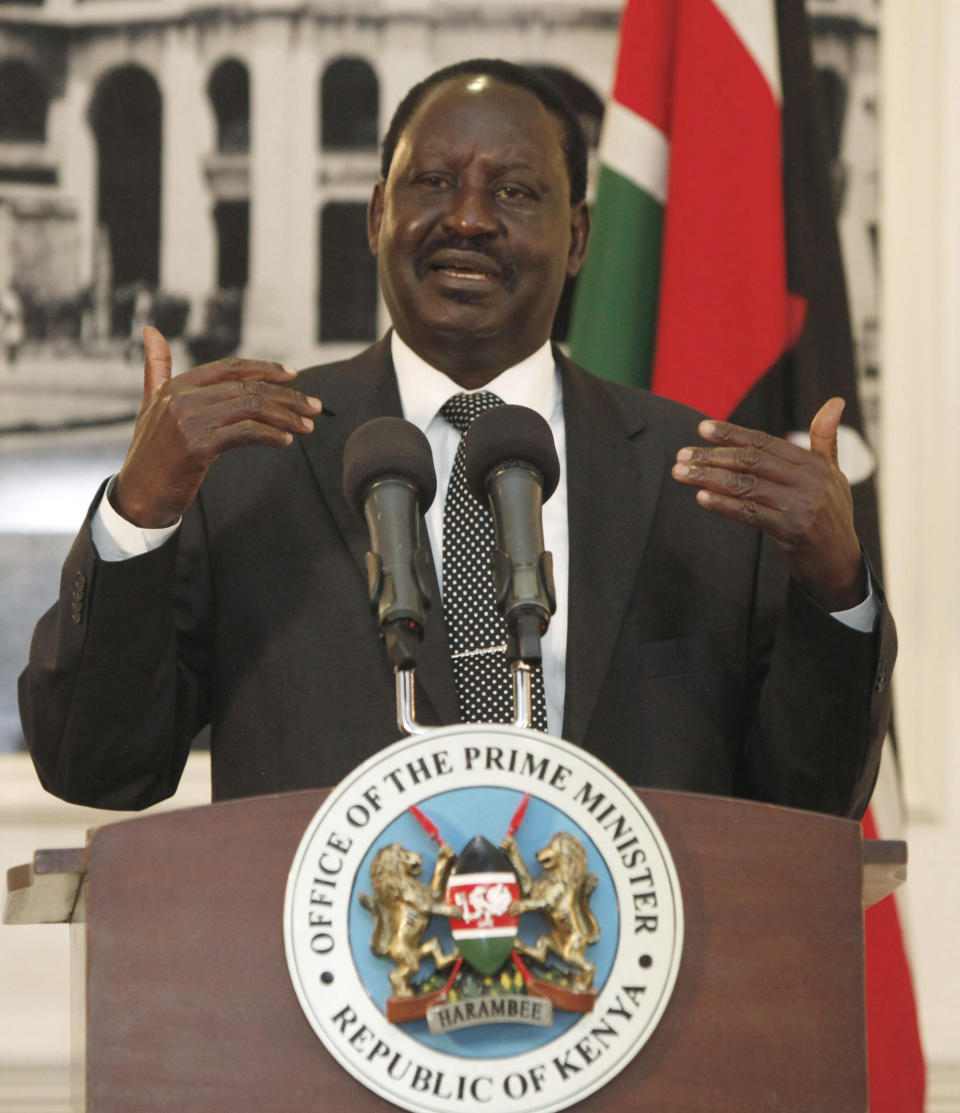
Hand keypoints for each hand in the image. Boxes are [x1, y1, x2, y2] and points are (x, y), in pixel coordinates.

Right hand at [113, 327, 322, 527]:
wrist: (137, 496)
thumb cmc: (151, 453)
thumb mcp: (152, 405)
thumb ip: (156, 368)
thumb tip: (151, 330)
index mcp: (177, 385)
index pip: (231, 367)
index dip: (266, 369)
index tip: (294, 375)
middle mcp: (182, 398)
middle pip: (248, 387)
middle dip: (287, 396)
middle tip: (315, 407)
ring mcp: (189, 421)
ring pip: (251, 407)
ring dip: (286, 416)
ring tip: (307, 426)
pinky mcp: (198, 446)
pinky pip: (245, 432)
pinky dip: (271, 434)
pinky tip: (285, 440)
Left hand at [671, 398, 864, 610]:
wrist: (841, 564)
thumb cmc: (831, 516)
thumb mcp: (833, 475)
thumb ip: (826, 440)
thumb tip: (834, 401)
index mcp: (814, 464)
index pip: (765, 443)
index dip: (732, 434)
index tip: (702, 428)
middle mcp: (809, 481)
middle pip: (752, 461)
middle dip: (712, 456)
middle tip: (682, 455)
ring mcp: (801, 506)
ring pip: (746, 485)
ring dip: (709, 478)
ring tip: (681, 473)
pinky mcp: (792, 531)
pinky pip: (751, 514)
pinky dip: (724, 505)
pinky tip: (701, 497)